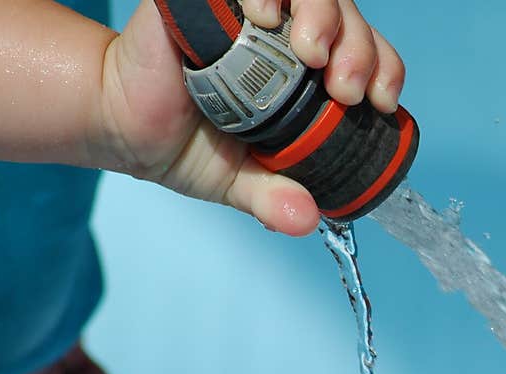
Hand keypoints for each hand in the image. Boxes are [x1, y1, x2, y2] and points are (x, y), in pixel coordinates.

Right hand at [98, 0, 405, 235]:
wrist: (122, 128)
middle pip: (346, 16)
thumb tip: (307, 221)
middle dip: (360, 48)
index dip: (383, 69)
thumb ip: (276, 197)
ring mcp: (248, 11)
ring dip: (323, 14)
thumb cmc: (186, 145)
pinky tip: (265, 15)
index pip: (365, 55)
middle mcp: (286, 35)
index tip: (381, 101)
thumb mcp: (242, 181)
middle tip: (345, 89)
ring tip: (312, 54)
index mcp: (307, 75)